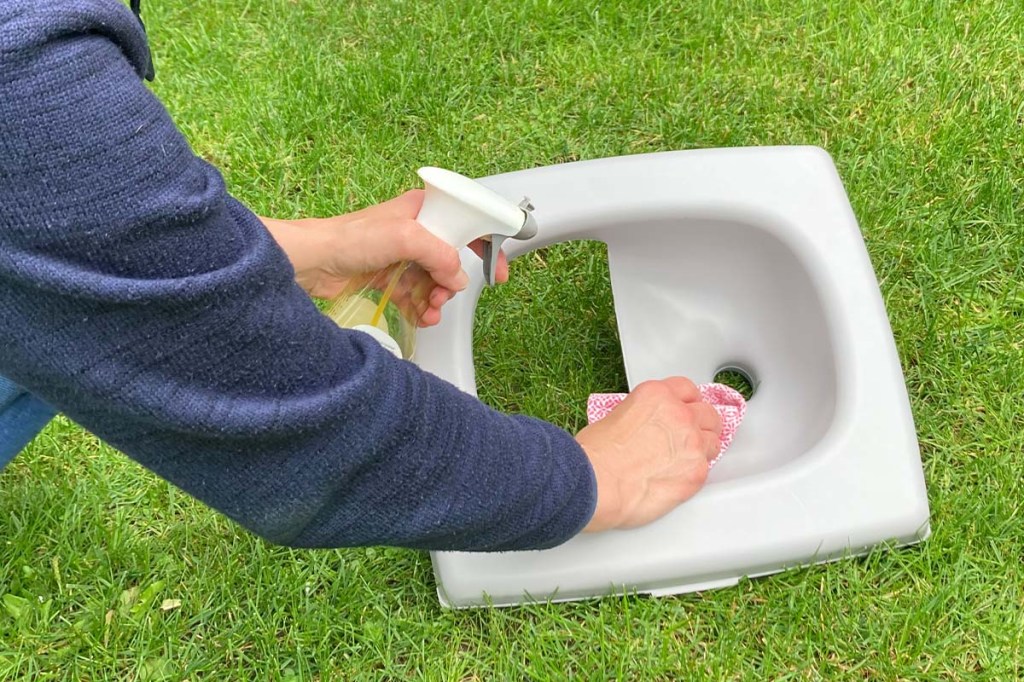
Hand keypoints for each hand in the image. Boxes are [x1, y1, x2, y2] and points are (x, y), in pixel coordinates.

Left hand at [260, 190, 508, 325]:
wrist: (310, 263)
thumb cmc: (347, 238)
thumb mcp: (404, 237)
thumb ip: (440, 254)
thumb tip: (458, 277)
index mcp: (422, 210)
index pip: (466, 222)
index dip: (486, 243)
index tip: (497, 268)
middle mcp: (414, 231)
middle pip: (452, 259)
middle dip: (453, 281)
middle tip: (445, 294)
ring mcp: (401, 256)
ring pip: (435, 281)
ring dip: (438, 299)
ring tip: (431, 310)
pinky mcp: (388, 278)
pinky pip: (416, 296)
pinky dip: (422, 308)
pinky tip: (421, 317)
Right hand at [575, 378, 722, 531]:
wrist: (596, 483)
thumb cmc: (595, 456)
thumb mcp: (615, 417)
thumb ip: (642, 417)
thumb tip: (647, 428)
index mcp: (656, 395)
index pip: (687, 389)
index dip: (687, 403)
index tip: (686, 410)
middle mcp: (679, 413)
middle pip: (707, 413)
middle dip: (700, 424)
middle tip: (688, 437)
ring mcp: (692, 442)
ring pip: (713, 441)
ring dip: (702, 449)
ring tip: (684, 461)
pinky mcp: (697, 471)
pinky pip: (707, 468)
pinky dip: (695, 473)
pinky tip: (679, 478)